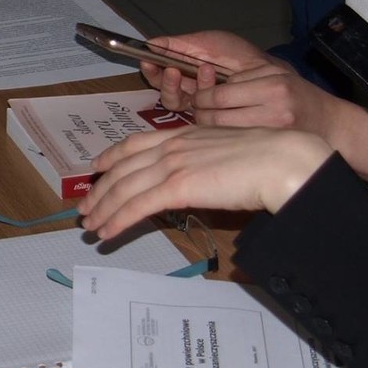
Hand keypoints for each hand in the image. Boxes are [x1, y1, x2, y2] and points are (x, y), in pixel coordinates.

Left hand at [77, 125, 334, 242]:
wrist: (282, 160)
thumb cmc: (270, 158)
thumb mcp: (228, 152)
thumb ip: (206, 162)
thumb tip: (201, 179)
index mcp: (185, 133)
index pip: (136, 143)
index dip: (112, 155)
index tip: (97, 166)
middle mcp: (173, 146)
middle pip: (123, 168)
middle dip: (99, 190)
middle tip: (84, 207)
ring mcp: (172, 165)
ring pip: (124, 188)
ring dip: (102, 209)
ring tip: (90, 226)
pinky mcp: (177, 188)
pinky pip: (137, 206)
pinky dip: (117, 220)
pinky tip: (107, 233)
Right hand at [135, 30, 273, 110]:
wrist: (268, 70)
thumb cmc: (238, 56)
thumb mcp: (206, 43)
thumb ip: (178, 45)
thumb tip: (149, 44)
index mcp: (184, 77)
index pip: (160, 80)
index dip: (152, 72)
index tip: (147, 60)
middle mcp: (191, 96)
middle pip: (167, 98)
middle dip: (167, 83)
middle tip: (172, 70)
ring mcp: (204, 109)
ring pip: (184, 108)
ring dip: (192, 86)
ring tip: (204, 68)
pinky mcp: (217, 119)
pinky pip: (203, 112)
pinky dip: (208, 90)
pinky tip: (215, 74)